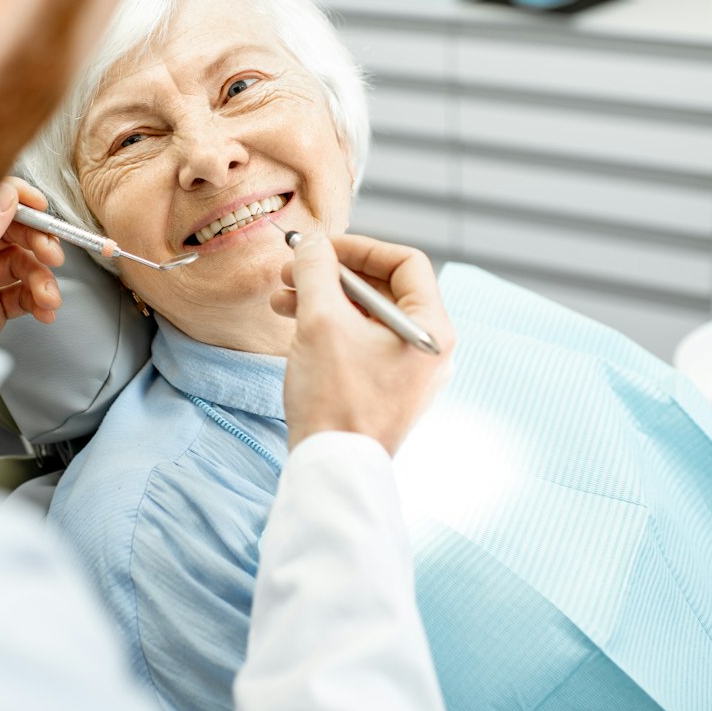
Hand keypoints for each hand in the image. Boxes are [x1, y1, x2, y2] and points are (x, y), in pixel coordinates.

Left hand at [0, 177, 65, 343]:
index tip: (41, 208)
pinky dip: (38, 300)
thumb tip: (5, 195)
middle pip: (8, 233)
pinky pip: (22, 293)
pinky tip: (44, 309)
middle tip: (53, 256)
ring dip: (41, 279)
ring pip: (21, 264)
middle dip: (35, 244)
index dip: (15, 202)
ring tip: (48, 297)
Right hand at [271, 234, 454, 455]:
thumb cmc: (335, 397)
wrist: (331, 467)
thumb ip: (316, 270)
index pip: (406, 262)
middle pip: (383, 288)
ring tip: (281, 297)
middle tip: (292, 269)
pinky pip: (360, 341)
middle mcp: (428, 348)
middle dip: (332, 273)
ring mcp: (408, 370)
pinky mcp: (385, 387)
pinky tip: (292, 321)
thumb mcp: (321, 320)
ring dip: (323, 298)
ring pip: (365, 315)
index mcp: (431, 328)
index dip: (360, 247)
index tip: (322, 247)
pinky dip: (329, 326)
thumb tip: (311, 243)